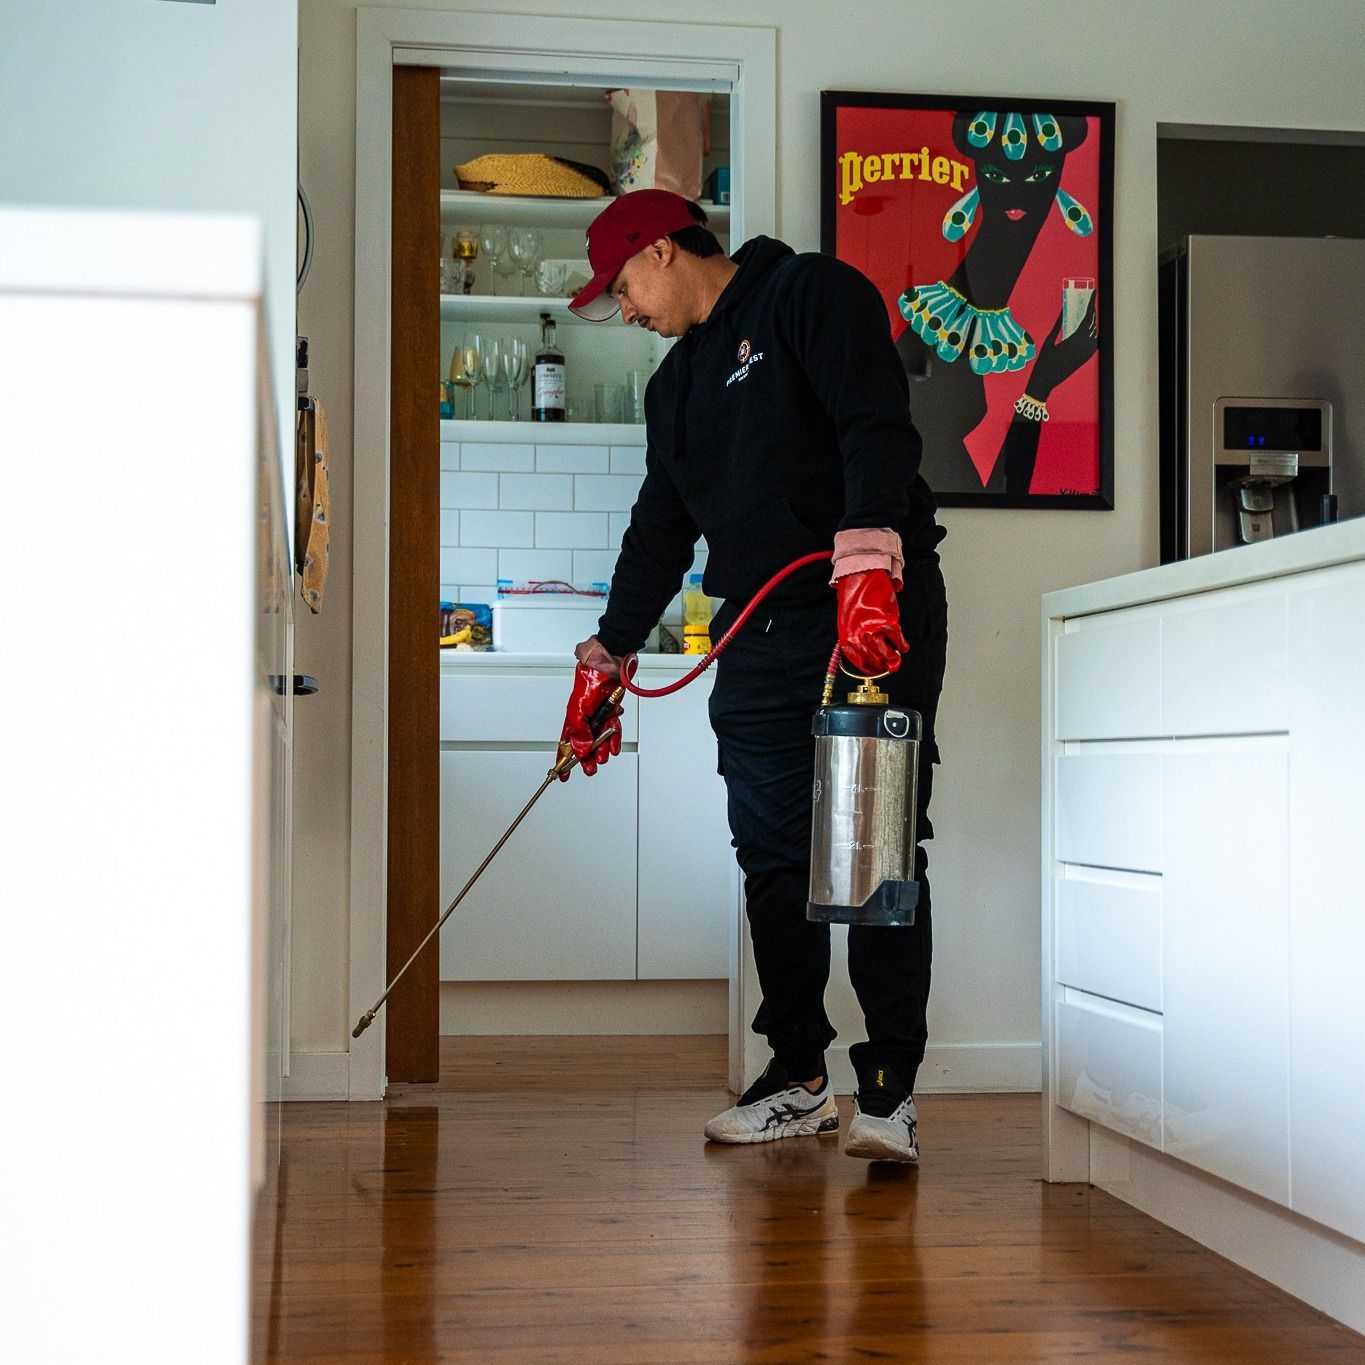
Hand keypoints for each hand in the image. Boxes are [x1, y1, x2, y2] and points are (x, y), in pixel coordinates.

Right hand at [558, 662, 622, 780]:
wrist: (609, 669)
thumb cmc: (589, 683)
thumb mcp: (579, 711)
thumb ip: (579, 732)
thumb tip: (580, 751)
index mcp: (573, 721)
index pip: (565, 746)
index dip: (563, 761)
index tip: (562, 774)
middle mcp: (585, 721)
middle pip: (584, 746)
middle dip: (587, 759)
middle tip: (590, 769)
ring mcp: (599, 719)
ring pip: (600, 741)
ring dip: (601, 751)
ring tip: (603, 758)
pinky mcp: (612, 715)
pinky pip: (612, 732)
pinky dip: (613, 740)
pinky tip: (613, 747)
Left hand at [837, 569, 908, 674]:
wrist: (861, 573)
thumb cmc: (853, 592)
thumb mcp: (847, 617)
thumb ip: (854, 633)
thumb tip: (862, 646)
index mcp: (846, 633)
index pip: (856, 659)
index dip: (867, 667)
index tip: (873, 669)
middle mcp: (858, 633)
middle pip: (872, 658)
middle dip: (881, 665)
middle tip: (888, 667)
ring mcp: (873, 628)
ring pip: (885, 652)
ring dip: (892, 659)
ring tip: (896, 660)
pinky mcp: (888, 621)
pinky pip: (897, 639)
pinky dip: (902, 645)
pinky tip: (903, 646)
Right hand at [1027, 291, 1097, 400]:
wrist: (1046, 382)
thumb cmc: (1044, 363)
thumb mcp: (1049, 342)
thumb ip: (1058, 325)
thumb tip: (1064, 310)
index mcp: (1074, 340)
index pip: (1087, 316)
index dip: (1090, 303)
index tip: (1093, 292)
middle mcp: (1084, 346)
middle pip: (1092, 323)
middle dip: (1091, 310)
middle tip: (1088, 300)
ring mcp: (1086, 353)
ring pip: (1094, 331)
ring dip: (1091, 321)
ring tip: (1086, 312)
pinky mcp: (1086, 358)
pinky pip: (1093, 341)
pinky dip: (1091, 333)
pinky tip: (1086, 327)